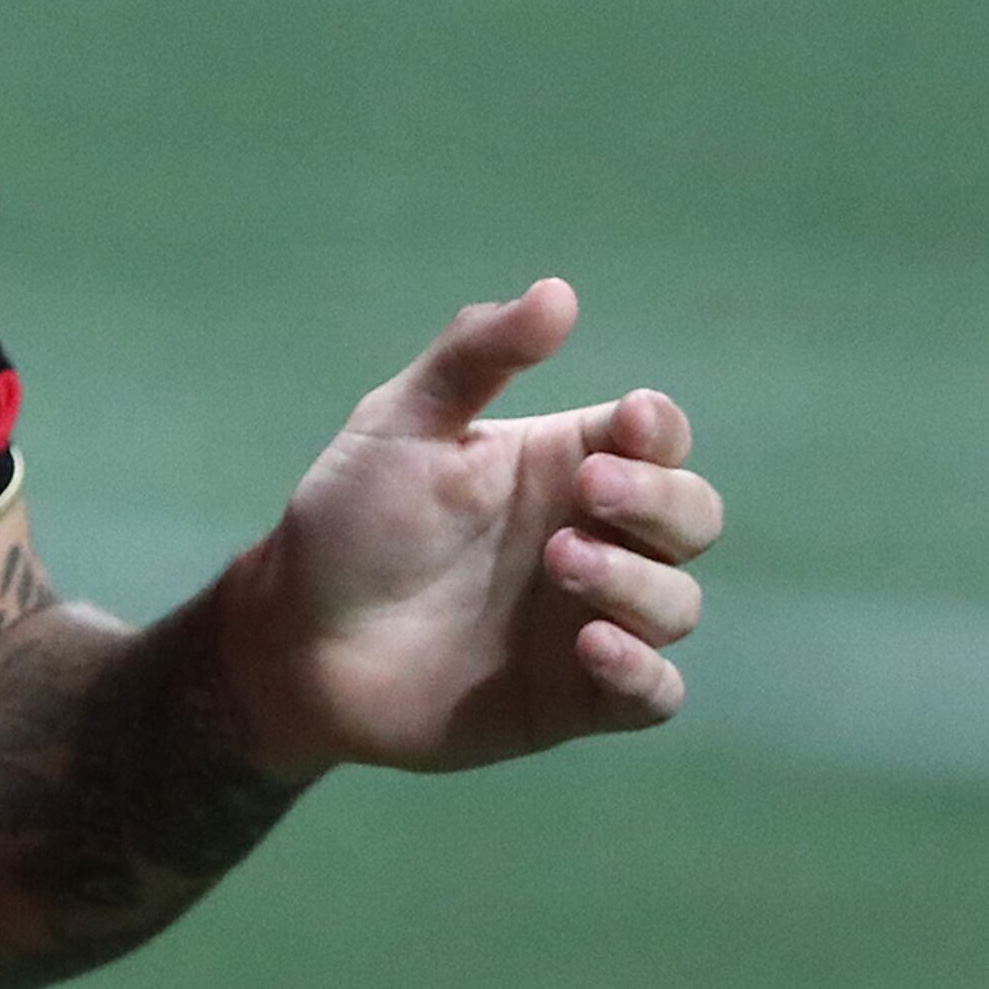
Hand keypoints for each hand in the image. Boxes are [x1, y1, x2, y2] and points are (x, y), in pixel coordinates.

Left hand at [219, 278, 722, 775]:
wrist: (297, 638)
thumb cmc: (348, 519)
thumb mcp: (401, 422)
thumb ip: (475, 357)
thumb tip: (560, 292)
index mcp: (556, 464)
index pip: (655, 438)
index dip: (660, 430)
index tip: (631, 423)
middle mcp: (588, 537)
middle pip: (691, 516)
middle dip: (660, 501)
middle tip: (589, 491)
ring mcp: (588, 618)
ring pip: (679, 603)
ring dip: (639, 582)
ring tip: (560, 565)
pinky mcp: (577, 696)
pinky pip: (657, 691)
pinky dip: (643, 670)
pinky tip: (594, 646)